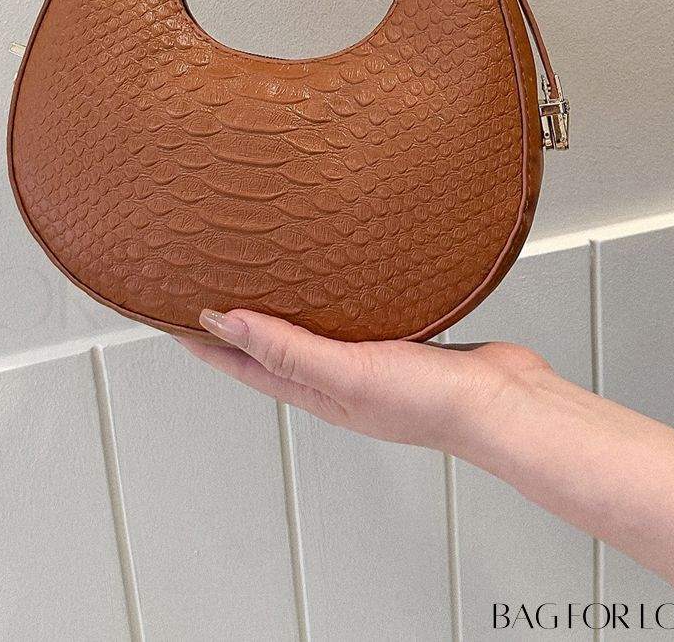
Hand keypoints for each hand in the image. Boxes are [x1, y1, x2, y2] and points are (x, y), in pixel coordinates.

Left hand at [174, 306, 551, 452]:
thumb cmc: (431, 402)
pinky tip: (334, 272)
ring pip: (309, 327)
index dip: (204, 341)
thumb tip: (224, 323)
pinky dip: (329, 294)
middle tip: (205, 282)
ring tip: (256, 270)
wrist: (504, 402)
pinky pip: (350, 312)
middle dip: (235, 320)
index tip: (168, 314)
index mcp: (316, 391)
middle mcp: (335, 376)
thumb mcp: (347, 373)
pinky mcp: (398, 335)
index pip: (243, 363)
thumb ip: (287, 348)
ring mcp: (367, 358)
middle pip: (270, 346)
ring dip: (280, 305)